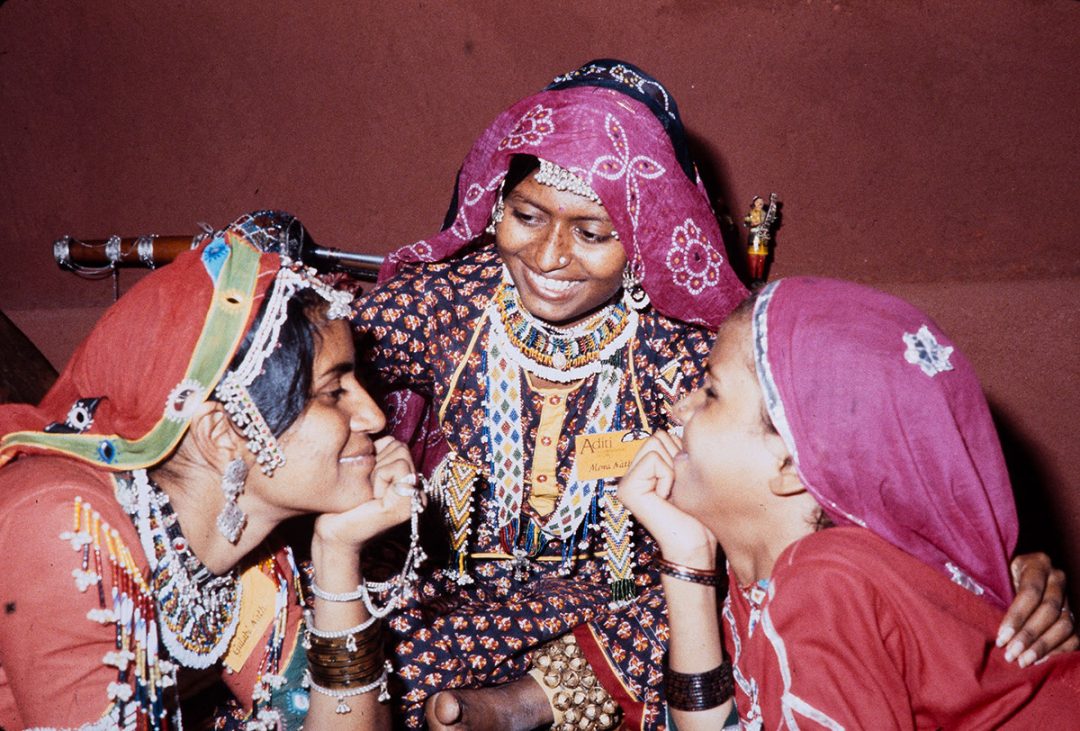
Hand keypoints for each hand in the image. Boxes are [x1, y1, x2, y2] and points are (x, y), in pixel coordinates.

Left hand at [314, 436, 421, 551]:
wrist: (334, 533)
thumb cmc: (344, 502)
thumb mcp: (364, 471)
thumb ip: (378, 454)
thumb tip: (380, 437)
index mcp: (408, 481)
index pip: (397, 444)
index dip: (376, 455)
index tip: (366, 479)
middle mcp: (417, 489)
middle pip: (400, 446)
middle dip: (378, 460)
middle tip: (368, 486)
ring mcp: (416, 498)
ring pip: (401, 452)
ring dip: (378, 469)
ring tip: (370, 492)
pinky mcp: (409, 504)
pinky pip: (398, 467)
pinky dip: (380, 477)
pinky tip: (373, 497)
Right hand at [616, 430, 716, 566]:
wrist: (696, 544)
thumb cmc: (698, 512)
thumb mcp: (687, 473)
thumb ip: (676, 451)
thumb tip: (678, 425)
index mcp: (642, 470)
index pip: (661, 435)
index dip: (680, 453)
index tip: (682, 482)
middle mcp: (630, 474)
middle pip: (657, 435)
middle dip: (676, 457)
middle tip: (677, 488)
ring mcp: (625, 482)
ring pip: (655, 442)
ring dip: (673, 468)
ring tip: (672, 493)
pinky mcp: (627, 488)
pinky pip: (654, 459)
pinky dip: (668, 477)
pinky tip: (667, 499)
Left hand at [997, 552, 1078, 665]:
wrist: (1022, 571)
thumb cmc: (1001, 574)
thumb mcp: (997, 574)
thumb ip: (995, 592)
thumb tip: (986, 622)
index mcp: (1037, 563)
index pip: (1030, 592)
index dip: (1016, 617)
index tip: (1001, 638)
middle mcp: (1057, 578)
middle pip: (1049, 610)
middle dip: (1028, 635)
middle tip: (1011, 654)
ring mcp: (1069, 596)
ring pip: (1065, 625)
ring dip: (1043, 646)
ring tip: (1023, 661)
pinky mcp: (1074, 613)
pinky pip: (1074, 636)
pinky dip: (1058, 650)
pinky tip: (1039, 660)